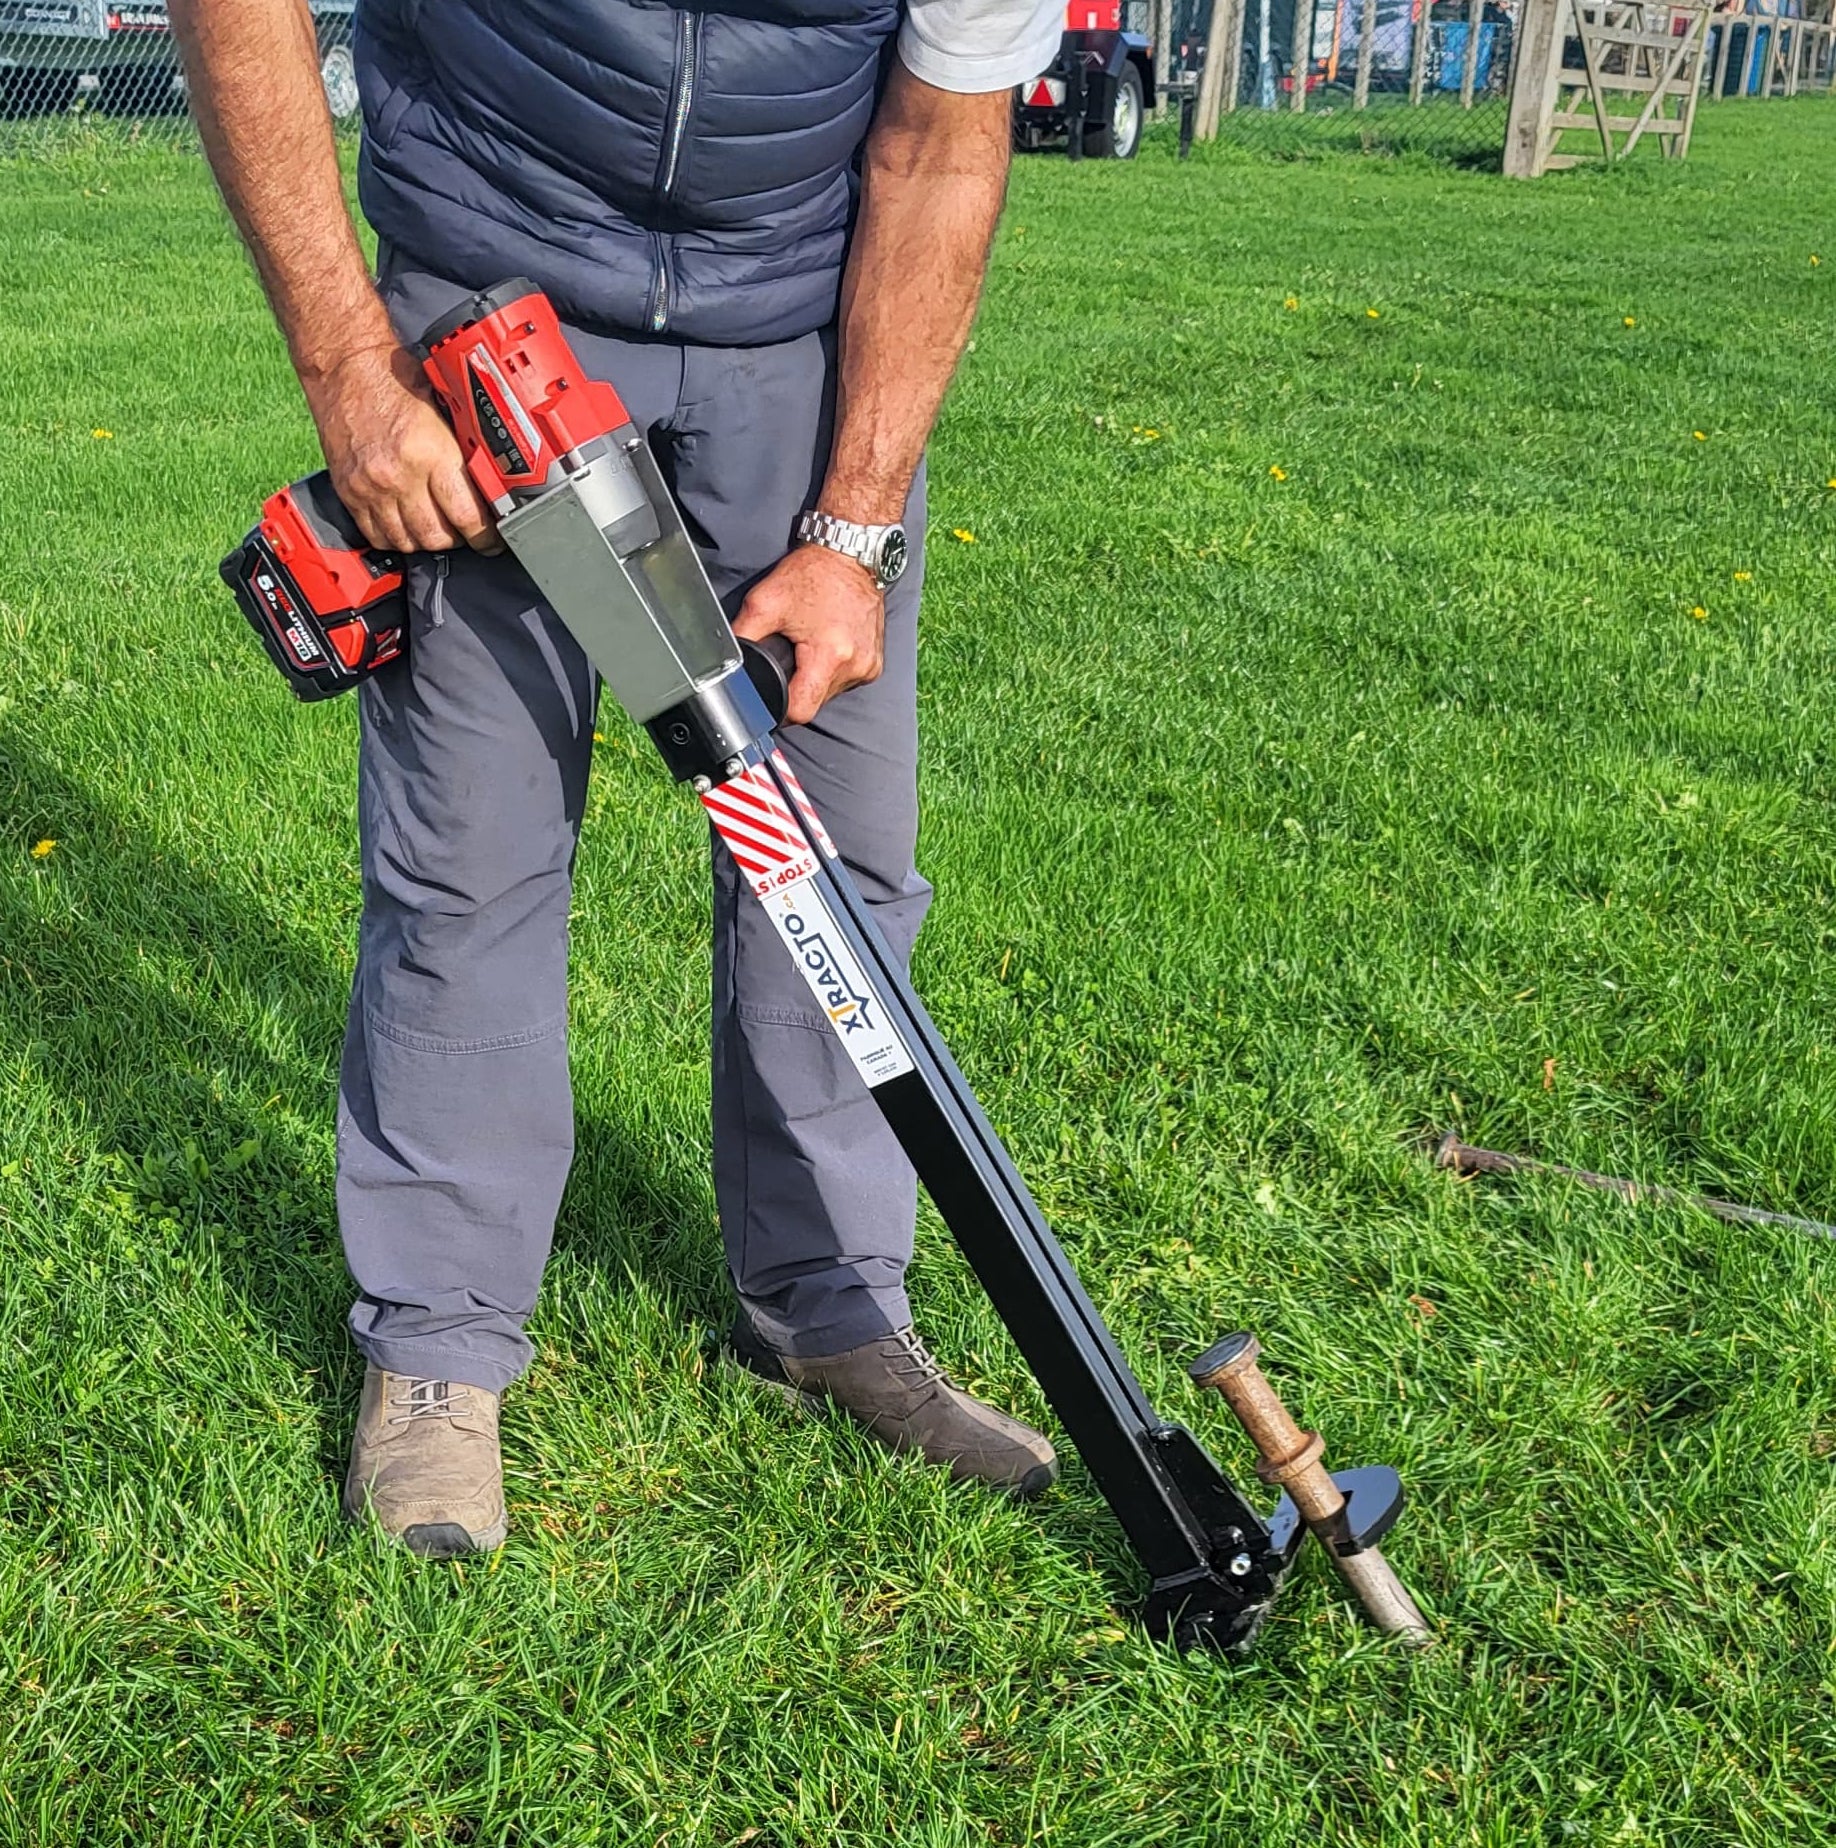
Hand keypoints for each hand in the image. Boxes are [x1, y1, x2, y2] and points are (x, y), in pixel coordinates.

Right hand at [302, 342, 499, 555]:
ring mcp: (370, 487)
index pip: (467, 517)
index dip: (484, 537)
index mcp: (431, 453)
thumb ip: (464, 449)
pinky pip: (375, 534)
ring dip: (425, 541)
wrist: (345, 363)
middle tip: (465, 531)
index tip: (491, 539)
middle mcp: (399, 476)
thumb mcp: (444, 409)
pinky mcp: (348, 491)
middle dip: (457, 539)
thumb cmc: (395, 378)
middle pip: (436, 538)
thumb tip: (491, 482)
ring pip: (406, 542)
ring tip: (436, 527)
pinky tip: (405, 526)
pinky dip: (394, 537)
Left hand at [732, 544, 884, 725]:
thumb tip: (726, 664)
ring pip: (831, 693)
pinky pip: (847, 680)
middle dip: (799, 685)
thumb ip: (742, 636)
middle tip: (793, 654)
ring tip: (812, 645)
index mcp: (830, 656)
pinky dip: (834, 669)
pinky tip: (828, 644)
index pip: (801, 711)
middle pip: (815, 702)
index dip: (781, 709)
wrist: (850, 554)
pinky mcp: (876, 662)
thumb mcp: (764, 602)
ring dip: (817, 677)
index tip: (773, 696)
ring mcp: (869, 666)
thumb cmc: (812, 575)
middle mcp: (855, 666)